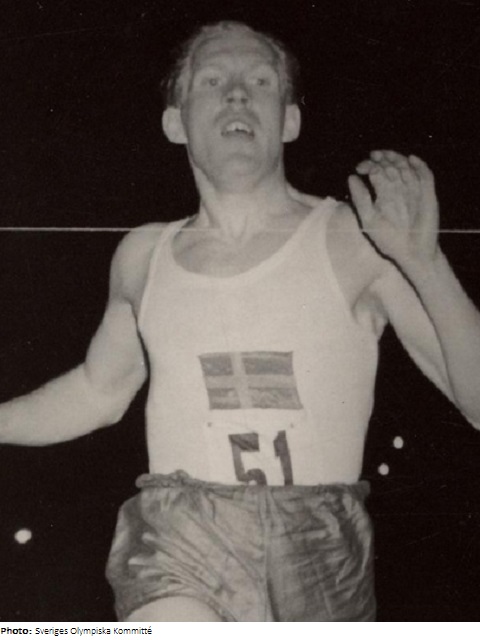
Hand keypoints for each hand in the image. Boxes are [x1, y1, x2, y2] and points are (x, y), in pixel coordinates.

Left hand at [348, 150, 439, 268]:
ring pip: (406, 167)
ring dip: (397, 158)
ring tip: (387, 155)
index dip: (368, 165)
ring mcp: (414, 190)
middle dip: (382, 158)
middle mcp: (398, 189)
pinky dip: (420, 166)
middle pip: (391, 165)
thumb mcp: (368, 219)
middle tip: (374, 156)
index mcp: (383, 193)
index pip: (376, 171)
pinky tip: (410, 159)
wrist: (412, 253)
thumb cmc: (389, 240)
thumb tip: (351, 177)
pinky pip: (426, 175)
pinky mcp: (428, 194)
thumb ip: (360, 199)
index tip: (359, 168)